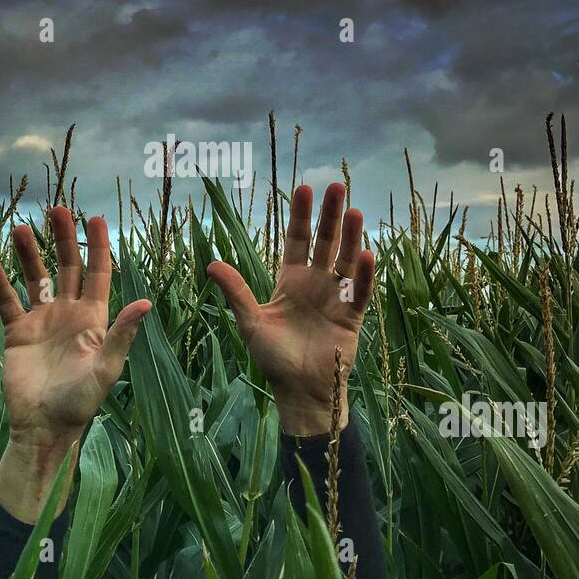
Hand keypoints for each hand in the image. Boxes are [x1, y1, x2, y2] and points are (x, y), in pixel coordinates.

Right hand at [0, 208, 150, 520]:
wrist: (44, 428)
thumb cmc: (81, 402)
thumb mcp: (106, 369)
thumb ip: (122, 334)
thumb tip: (146, 303)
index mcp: (95, 318)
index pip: (98, 273)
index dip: (97, 245)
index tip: (94, 217)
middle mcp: (69, 313)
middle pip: (66, 266)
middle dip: (62, 238)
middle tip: (56, 209)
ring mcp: (42, 321)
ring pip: (34, 278)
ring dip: (27, 254)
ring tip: (18, 229)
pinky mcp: (17, 333)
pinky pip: (7, 301)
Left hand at [207, 183, 374, 435]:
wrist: (298, 391)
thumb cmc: (273, 358)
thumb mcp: (250, 321)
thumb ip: (236, 291)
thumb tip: (211, 263)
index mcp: (291, 282)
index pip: (297, 240)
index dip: (301, 216)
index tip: (304, 189)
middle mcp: (316, 284)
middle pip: (325, 242)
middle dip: (330, 216)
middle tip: (337, 187)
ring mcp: (335, 299)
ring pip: (345, 260)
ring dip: (350, 237)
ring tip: (354, 211)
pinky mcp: (351, 318)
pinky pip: (358, 292)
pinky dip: (362, 274)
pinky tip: (366, 254)